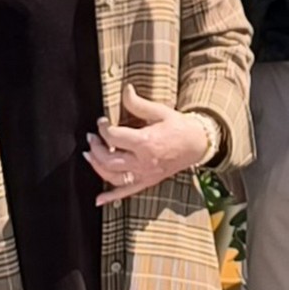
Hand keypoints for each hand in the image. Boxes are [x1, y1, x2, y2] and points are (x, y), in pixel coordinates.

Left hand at [85, 83, 209, 207]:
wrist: (198, 144)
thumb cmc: (179, 127)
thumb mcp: (160, 111)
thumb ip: (138, 103)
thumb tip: (125, 90)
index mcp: (146, 142)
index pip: (113, 137)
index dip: (103, 128)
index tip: (102, 121)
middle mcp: (143, 162)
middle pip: (108, 160)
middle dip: (95, 148)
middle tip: (92, 137)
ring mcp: (144, 175)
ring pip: (113, 177)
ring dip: (97, 167)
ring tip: (90, 155)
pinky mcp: (147, 182)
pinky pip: (126, 192)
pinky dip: (111, 197)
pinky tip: (99, 199)